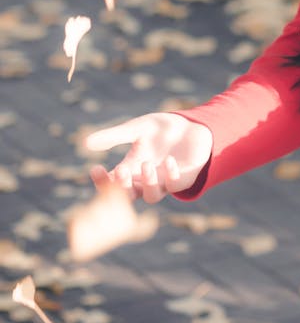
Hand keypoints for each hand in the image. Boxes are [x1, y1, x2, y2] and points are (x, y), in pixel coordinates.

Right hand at [85, 113, 212, 203]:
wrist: (190, 126)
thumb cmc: (160, 130)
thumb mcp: (135, 129)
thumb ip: (113, 136)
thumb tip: (85, 143)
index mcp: (131, 170)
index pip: (113, 183)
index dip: (102, 181)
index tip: (95, 169)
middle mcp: (146, 180)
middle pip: (130, 196)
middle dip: (123, 187)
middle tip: (121, 170)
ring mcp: (165, 182)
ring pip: (152, 196)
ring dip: (148, 184)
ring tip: (146, 165)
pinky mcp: (183, 179)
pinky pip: (175, 186)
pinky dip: (171, 176)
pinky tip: (170, 161)